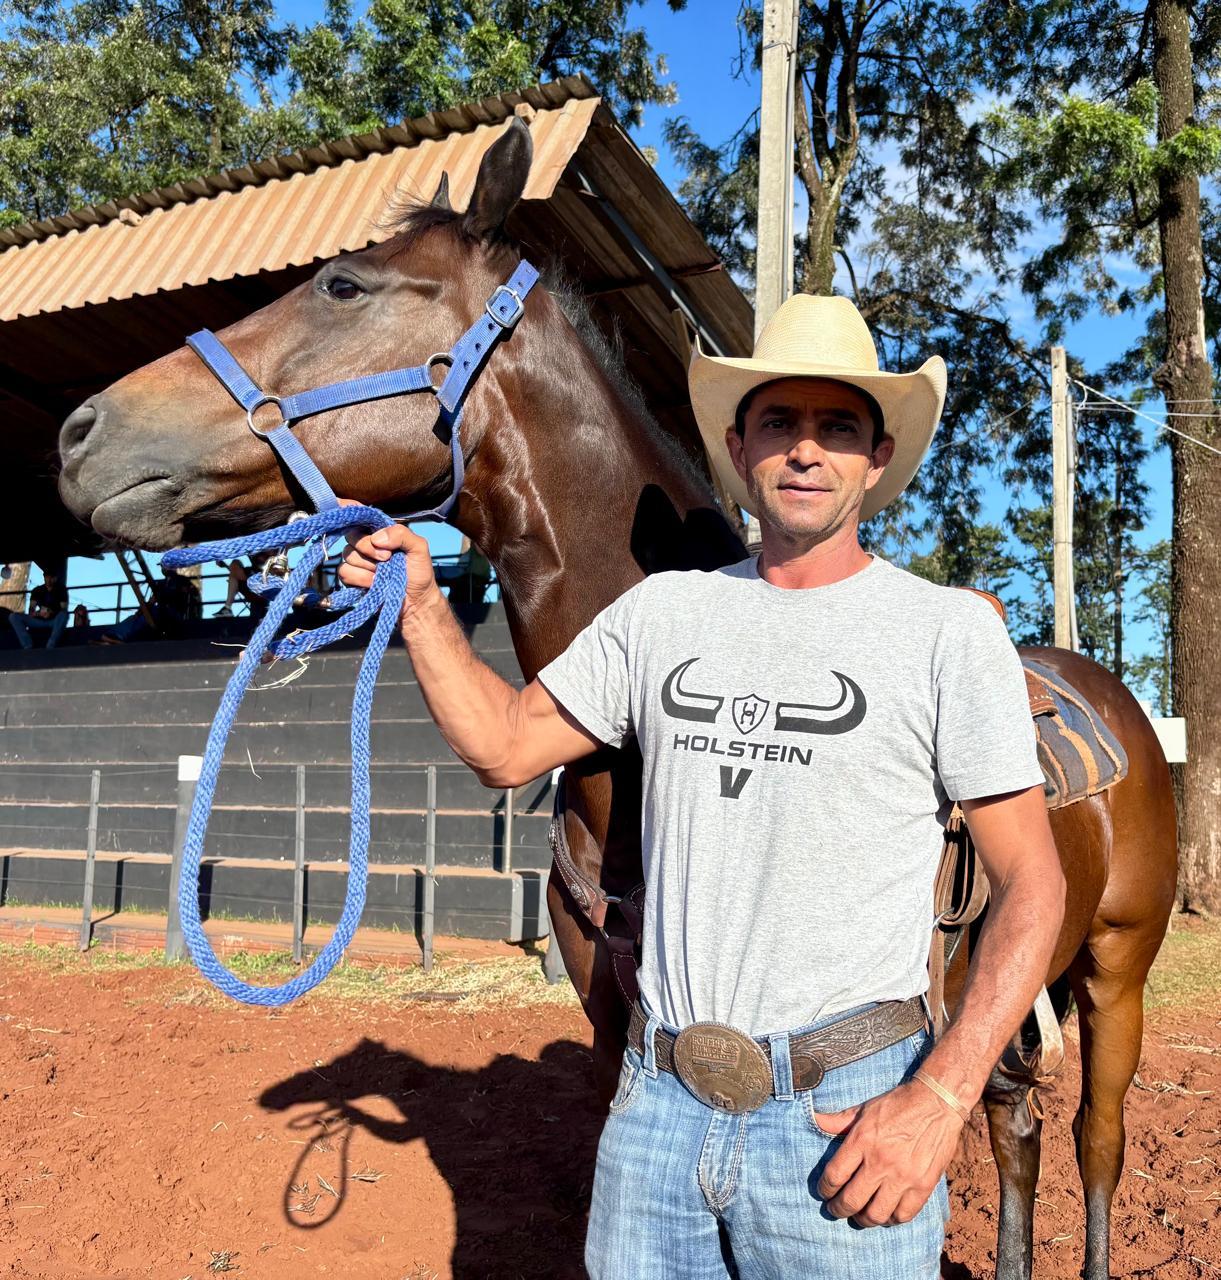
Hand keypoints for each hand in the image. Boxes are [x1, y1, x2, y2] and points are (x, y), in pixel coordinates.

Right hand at [337, 502, 439, 626]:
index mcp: (380, 532)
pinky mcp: (352, 579)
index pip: (360, 515)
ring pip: (348, 555)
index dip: (347, 508)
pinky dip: (361, 579)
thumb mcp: (419, 548)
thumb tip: (376, 538)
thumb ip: (402, 534)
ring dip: (368, 567)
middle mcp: (366, 543)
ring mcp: (358, 561)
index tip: (341, 504)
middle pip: (351, 535)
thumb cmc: (419, 573)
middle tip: (387, 558)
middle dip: (368, 547)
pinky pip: (345, 572)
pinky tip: (374, 584)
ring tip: (383, 574)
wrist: (416, 602)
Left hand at [814, 1080, 963, 1226]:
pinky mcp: (923, 1185)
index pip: (834, 1176)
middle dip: (838, 1209)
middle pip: (851, 1200)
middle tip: (835, 1209)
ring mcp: (903, 1176)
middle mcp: (880, 1161)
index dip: (824, 1189)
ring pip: (876, 1214)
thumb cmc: (897, 1104)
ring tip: (859, 1215)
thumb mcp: (864, 1108)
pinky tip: (886, 1213)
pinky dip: (891, 1219)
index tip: (823, 1192)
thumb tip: (814, 1119)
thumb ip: (839, 1120)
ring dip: (863, 1219)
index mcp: (862, 1140)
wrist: (937, 1102)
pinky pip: (903, 1215)